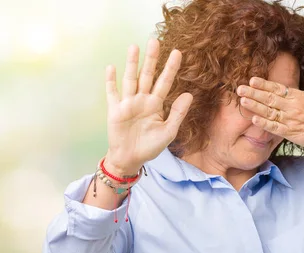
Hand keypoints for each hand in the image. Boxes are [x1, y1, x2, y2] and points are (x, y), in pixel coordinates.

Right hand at [104, 39, 192, 175]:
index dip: (171, 68)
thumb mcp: (168, 131)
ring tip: (134, 47)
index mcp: (156, 104)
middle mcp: (142, 100)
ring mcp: (128, 103)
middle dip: (152, 59)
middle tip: (155, 40)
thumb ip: (178, 113)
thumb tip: (189, 94)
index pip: (165, 82)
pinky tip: (111, 67)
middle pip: (147, 75)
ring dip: (132, 64)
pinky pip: (112, 93)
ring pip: (131, 79)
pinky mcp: (115, 110)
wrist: (131, 159)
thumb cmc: (150, 146)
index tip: (177, 52)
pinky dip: (111, 81)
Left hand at [236, 56, 303, 159]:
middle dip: (254, 93)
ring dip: (255, 106)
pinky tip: (253, 119)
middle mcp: (292, 107)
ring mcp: (289, 120)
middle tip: (239, 88)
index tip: (252, 80)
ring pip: (269, 112)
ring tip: (243, 100)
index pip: (277, 88)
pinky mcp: (289, 133)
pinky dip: (264, 124)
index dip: (264, 84)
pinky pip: (274, 128)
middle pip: (269, 98)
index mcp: (297, 96)